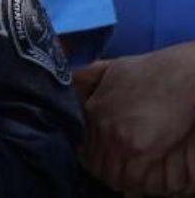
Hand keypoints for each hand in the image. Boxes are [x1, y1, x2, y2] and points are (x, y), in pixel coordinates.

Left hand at [80, 42, 194, 192]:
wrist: (179, 75)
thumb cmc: (150, 71)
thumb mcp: (111, 68)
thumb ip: (90, 76)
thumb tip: (73, 79)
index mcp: (93, 109)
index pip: (83, 146)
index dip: (92, 157)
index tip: (103, 160)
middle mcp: (101, 126)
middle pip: (95, 164)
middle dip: (106, 171)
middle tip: (118, 173)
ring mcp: (118, 139)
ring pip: (111, 175)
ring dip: (120, 180)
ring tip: (130, 178)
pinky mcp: (140, 150)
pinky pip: (131, 180)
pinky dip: (136, 184)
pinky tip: (142, 180)